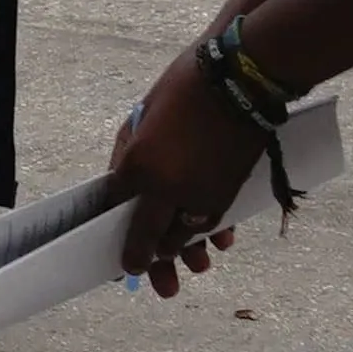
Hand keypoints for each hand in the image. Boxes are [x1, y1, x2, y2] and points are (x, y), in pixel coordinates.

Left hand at [108, 39, 257, 291]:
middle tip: (139, 272)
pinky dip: (215, 236)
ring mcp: (198, 196)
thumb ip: (128, 154)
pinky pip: (216, 225)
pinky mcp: (228, 194)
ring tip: (188, 269)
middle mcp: (165, 190)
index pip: (115, 209)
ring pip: (183, 239)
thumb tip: (121, 184)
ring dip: (182, 257)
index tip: (113, 246)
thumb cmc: (185, 87)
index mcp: (137, 167)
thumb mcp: (141, 116)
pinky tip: (217, 244)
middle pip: (149, 238)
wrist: (242, 79)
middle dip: (145, 261)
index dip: (110, 230)